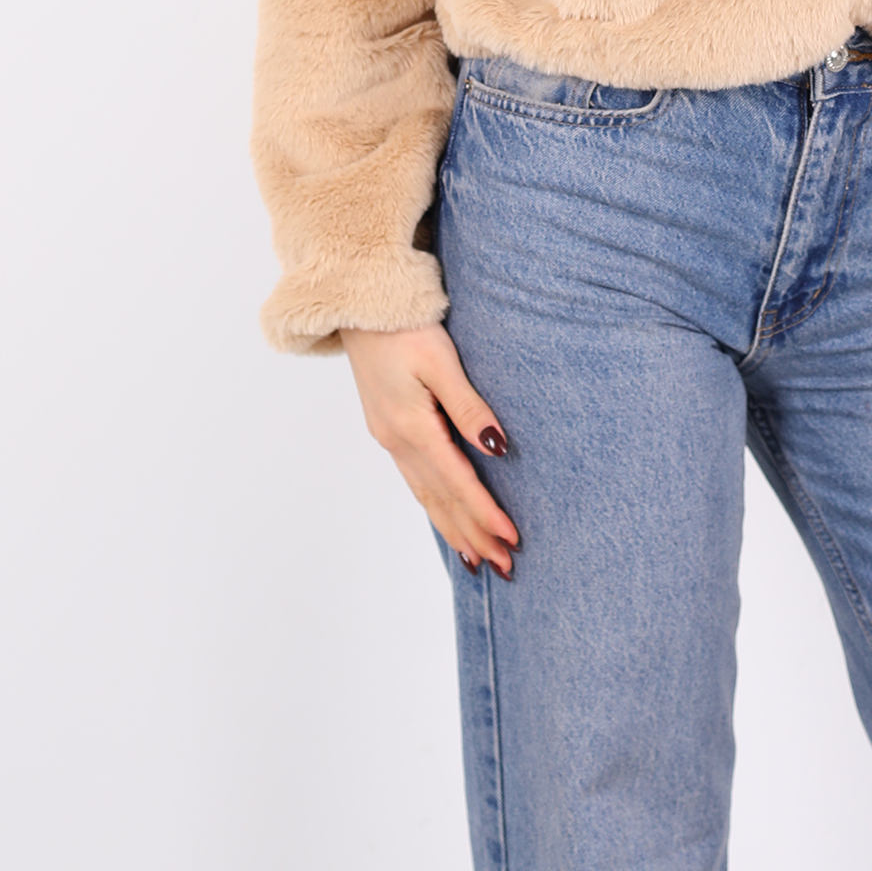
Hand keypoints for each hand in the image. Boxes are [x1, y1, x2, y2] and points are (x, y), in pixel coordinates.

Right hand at [338, 323, 519, 577]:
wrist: (360, 304)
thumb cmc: (405, 325)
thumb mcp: (441, 360)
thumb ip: (469, 407)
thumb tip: (497, 449)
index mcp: (412, 427)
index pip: (458, 482)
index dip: (485, 514)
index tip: (511, 540)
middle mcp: (396, 440)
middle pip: (441, 499)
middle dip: (473, 533)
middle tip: (504, 566)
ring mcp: (388, 436)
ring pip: (425, 494)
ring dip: (453, 527)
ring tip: (477, 558)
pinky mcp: (388, 427)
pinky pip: (415, 479)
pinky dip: (434, 505)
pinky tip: (444, 516)